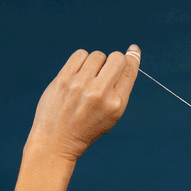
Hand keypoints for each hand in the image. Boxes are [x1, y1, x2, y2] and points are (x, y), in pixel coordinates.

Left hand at [23, 45, 140, 161]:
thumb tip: (130, 55)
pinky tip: (78, 74)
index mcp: (116, 104)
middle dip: (114, 61)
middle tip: (105, 73)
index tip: (133, 49)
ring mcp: (80, 85)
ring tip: (88, 79)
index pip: (129, 71)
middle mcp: (100, 93)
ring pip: (97, 55)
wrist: (57, 141)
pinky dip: (81, 61)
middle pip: (116, 58)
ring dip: (96, 63)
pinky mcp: (63, 79)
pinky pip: (80, 55)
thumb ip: (120, 88)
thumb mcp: (112, 114)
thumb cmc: (88, 126)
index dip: (133, 58)